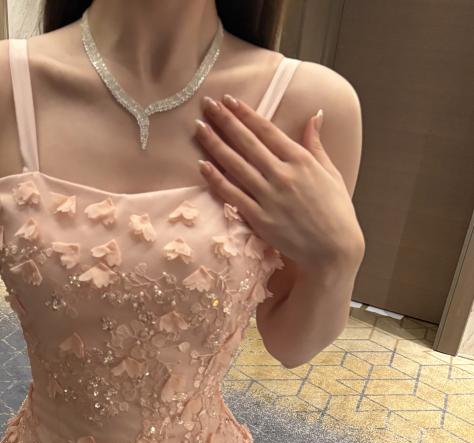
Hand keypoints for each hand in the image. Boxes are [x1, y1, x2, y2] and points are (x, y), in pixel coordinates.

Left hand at [195, 94, 364, 271]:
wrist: (333, 249)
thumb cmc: (335, 211)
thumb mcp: (330, 172)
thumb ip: (316, 144)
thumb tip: (314, 115)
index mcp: (301, 160)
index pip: (267, 131)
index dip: (246, 114)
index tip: (229, 100)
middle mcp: (283, 175)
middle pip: (247, 143)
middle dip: (225, 121)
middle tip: (207, 104)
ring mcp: (269, 197)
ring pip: (236, 166)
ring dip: (215, 145)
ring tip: (199, 128)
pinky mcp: (260, 219)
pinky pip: (233, 195)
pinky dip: (216, 180)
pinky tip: (203, 165)